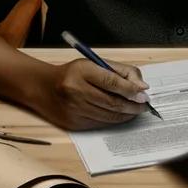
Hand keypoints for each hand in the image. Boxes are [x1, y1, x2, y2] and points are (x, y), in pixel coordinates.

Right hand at [32, 58, 151, 130]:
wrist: (43, 87)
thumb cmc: (74, 73)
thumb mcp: (94, 64)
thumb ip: (120, 72)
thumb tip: (141, 87)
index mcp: (82, 71)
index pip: (112, 82)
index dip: (131, 89)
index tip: (144, 93)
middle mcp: (75, 91)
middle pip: (112, 102)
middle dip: (132, 105)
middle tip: (144, 105)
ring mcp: (73, 109)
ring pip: (108, 116)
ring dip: (126, 114)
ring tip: (135, 110)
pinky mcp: (73, 124)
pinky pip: (100, 123)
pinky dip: (113, 120)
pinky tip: (120, 115)